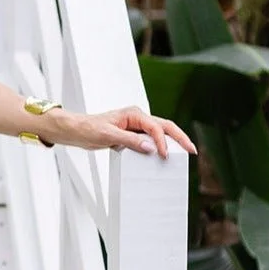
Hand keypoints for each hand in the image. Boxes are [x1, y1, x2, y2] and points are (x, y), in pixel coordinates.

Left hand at [47, 105, 196, 157]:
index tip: (164, 155)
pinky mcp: (132, 134)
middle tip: (192, 151)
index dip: (162, 141)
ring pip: (160, 132)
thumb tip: (150, 148)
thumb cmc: (88, 129)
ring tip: (185, 153)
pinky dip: (159, 146)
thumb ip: (129, 141)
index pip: (155, 127)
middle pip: (165, 126)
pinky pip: (150, 139)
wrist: (76, 131)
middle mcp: (137, 117)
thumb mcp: (108, 136)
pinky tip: (164, 156)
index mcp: (133, 114)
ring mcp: (135, 125)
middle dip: (179, 138)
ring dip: (172, 142)